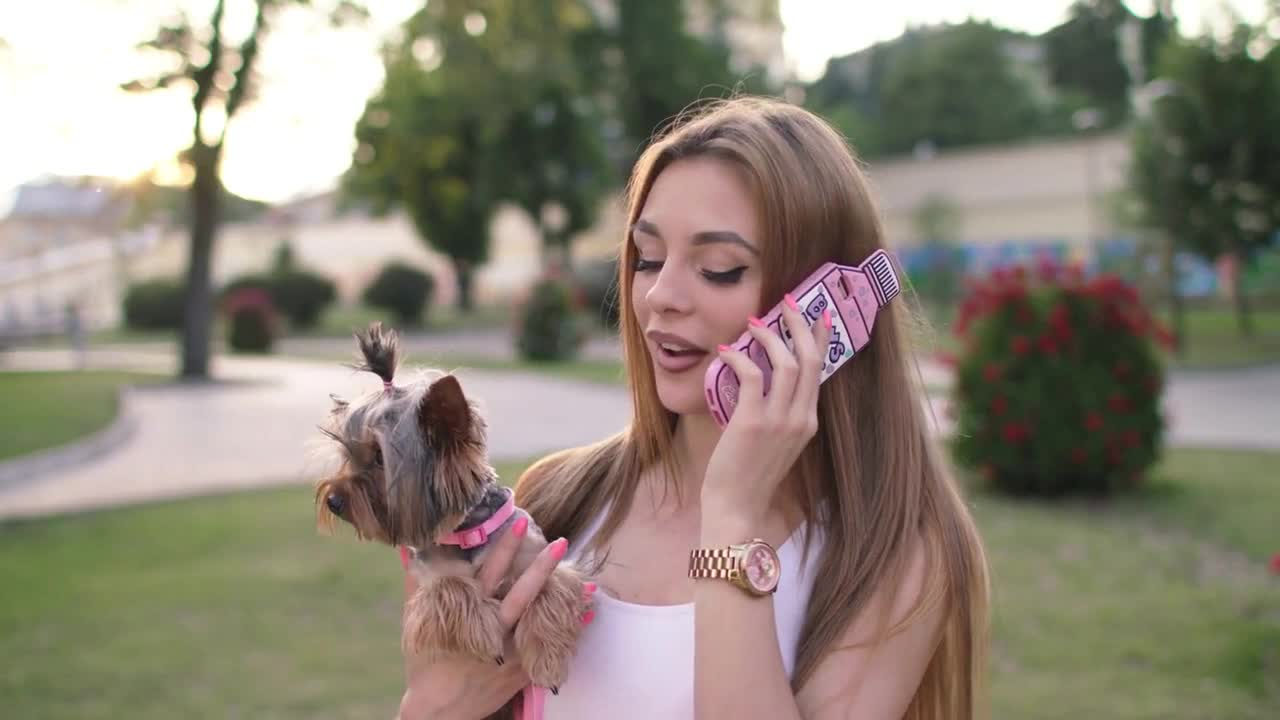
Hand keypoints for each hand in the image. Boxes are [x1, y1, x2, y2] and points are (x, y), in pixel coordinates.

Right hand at [396, 523, 581, 719]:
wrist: (439, 711)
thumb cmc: (425, 664)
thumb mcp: (415, 623)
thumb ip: (416, 586)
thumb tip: (407, 551)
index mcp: (468, 614)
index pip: (489, 573)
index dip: (505, 549)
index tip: (520, 524)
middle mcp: (491, 631)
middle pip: (520, 594)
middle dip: (540, 568)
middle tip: (559, 542)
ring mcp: (509, 653)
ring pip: (540, 622)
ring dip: (562, 603)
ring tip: (587, 584)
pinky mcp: (520, 672)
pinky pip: (547, 650)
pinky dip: (567, 635)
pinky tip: (587, 616)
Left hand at [703, 295, 830, 524]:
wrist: (737, 508)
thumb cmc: (748, 477)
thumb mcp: (775, 443)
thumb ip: (778, 414)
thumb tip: (762, 378)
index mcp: (808, 423)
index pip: (819, 371)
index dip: (819, 339)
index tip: (816, 315)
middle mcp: (801, 419)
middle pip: (809, 359)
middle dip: (800, 325)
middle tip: (787, 303)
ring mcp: (779, 421)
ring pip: (786, 362)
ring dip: (769, 336)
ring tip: (754, 322)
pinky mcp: (753, 422)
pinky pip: (752, 374)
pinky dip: (740, 356)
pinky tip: (727, 351)